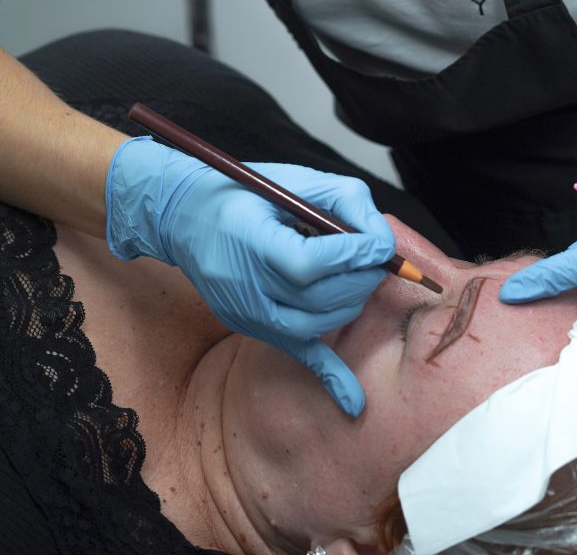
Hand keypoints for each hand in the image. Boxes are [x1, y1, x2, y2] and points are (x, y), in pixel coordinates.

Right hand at [106, 136, 394, 414]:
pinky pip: (299, 357)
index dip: (355, 254)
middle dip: (362, 276)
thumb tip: (382, 237)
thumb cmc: (244, 193)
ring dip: (351, 302)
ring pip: (318, 325)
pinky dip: (331, 378)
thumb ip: (343, 200)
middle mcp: (249, 287)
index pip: (312, 262)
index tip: (380, 243)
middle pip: (321, 297)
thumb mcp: (295, 179)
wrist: (187, 217)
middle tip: (377, 258)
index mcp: (254, 242)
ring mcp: (251, 315)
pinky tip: (354, 403)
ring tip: (360, 276)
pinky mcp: (257, 329)